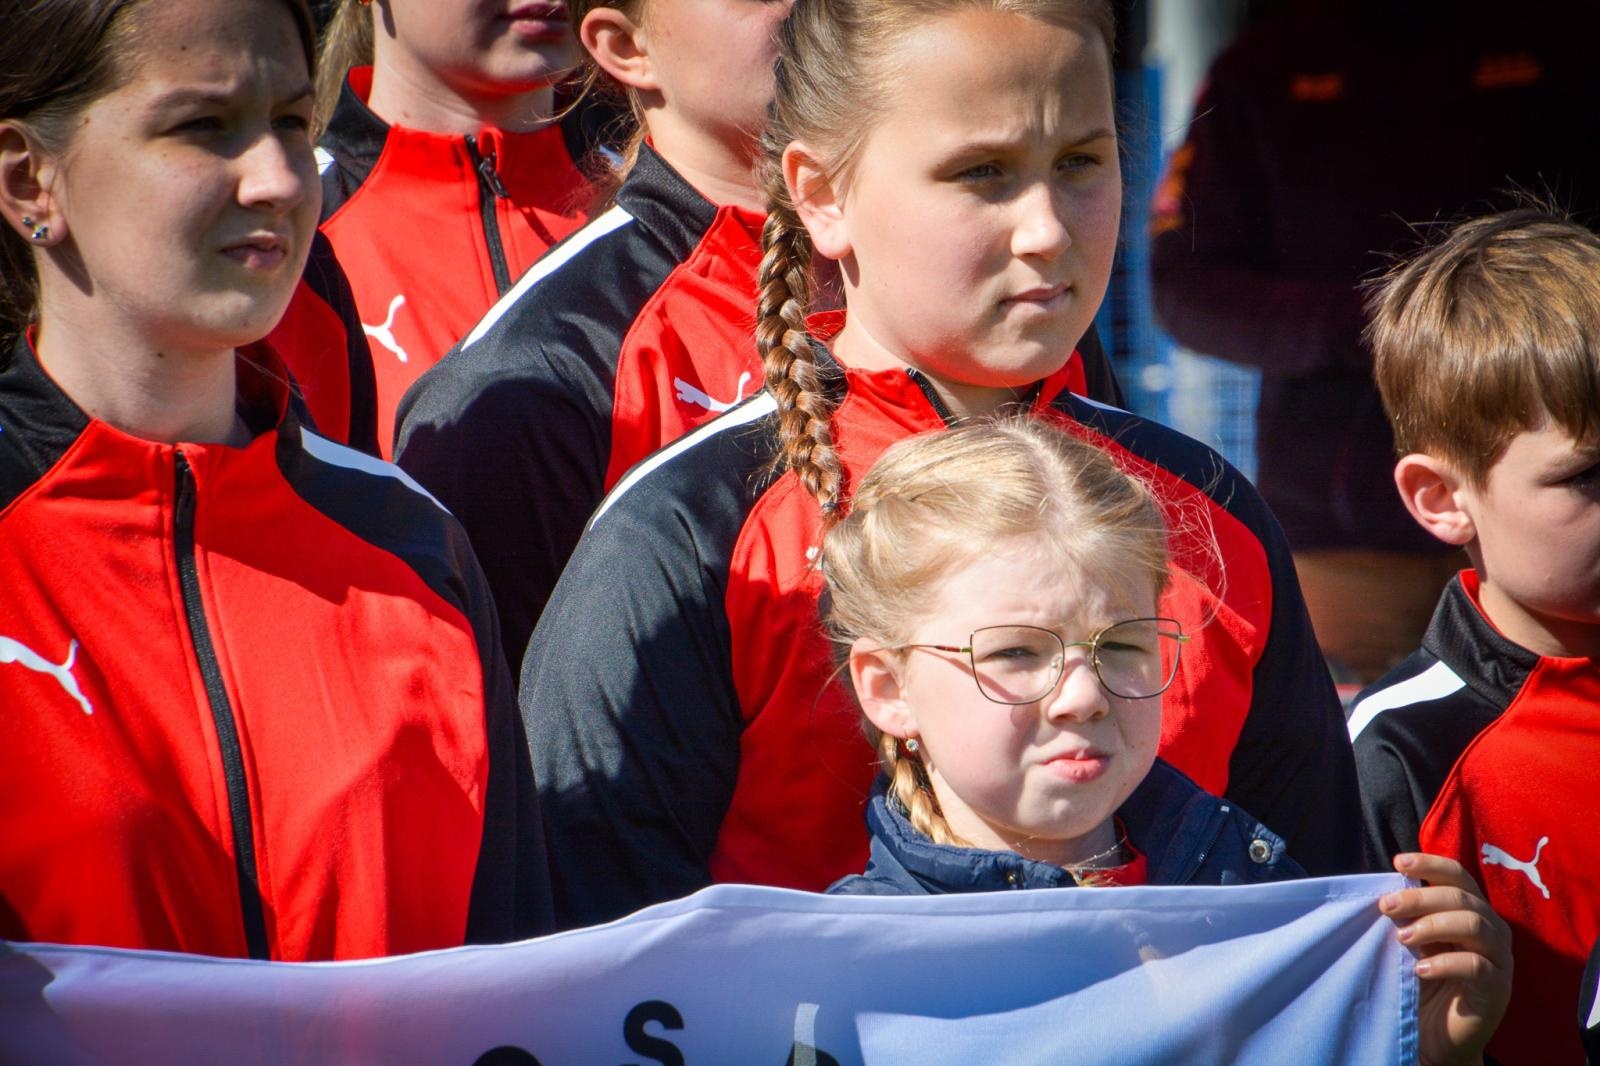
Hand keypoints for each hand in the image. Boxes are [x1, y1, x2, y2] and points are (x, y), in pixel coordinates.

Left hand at [1380, 853, 1511, 1065]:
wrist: (1435, 1037)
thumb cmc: (1421, 982)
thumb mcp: (1412, 943)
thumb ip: (1408, 917)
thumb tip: (1385, 891)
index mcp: (1472, 912)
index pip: (1459, 876)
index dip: (1431, 864)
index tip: (1398, 862)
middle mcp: (1492, 930)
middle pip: (1463, 899)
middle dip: (1421, 897)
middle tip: (1387, 906)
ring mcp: (1499, 960)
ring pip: (1475, 926)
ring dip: (1433, 926)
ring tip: (1402, 938)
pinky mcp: (1498, 989)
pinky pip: (1477, 966)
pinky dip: (1446, 963)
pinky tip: (1420, 969)